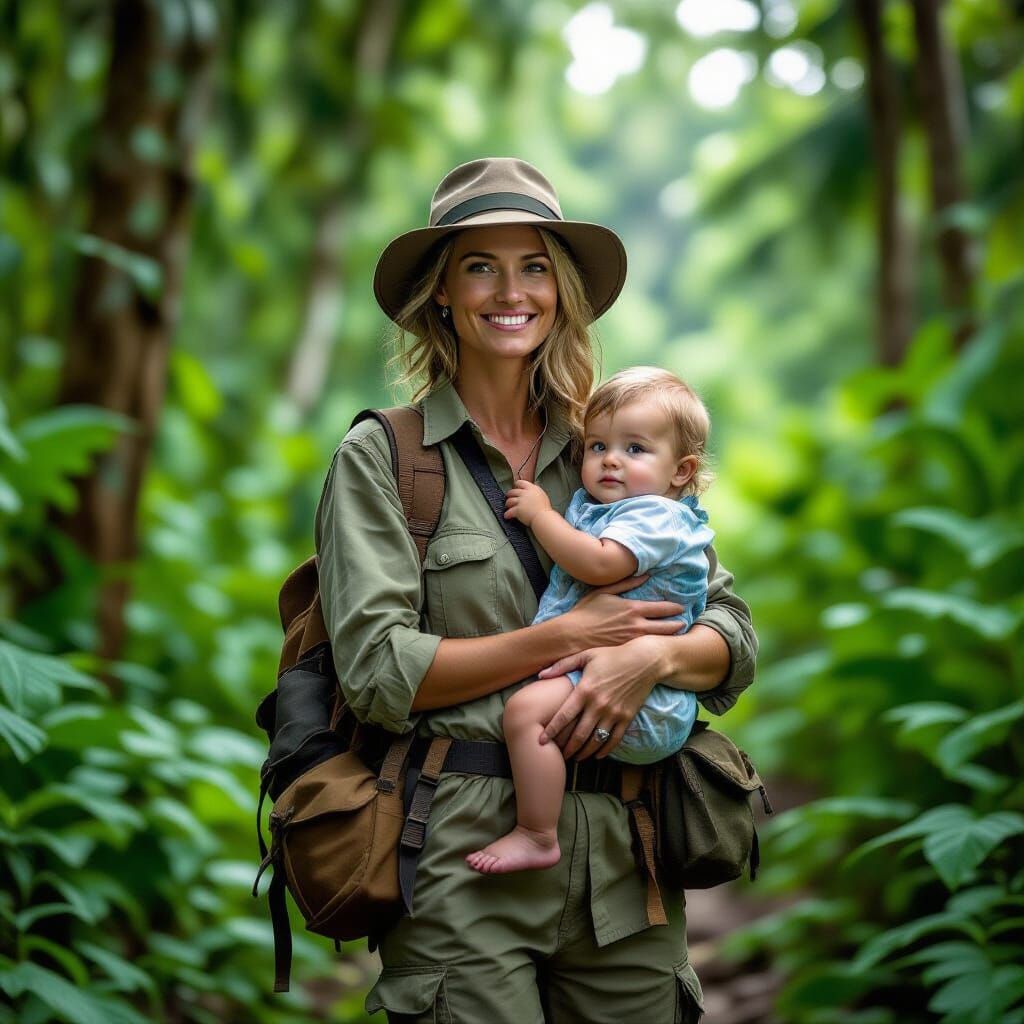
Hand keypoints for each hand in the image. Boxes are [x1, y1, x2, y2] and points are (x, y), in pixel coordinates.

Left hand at [504, 479, 551, 526]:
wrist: (543, 517)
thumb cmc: (544, 508)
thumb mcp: (542, 495)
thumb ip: (536, 490)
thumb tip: (535, 484)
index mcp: (532, 488)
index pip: (521, 482)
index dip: (516, 485)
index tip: (516, 486)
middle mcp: (525, 493)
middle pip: (513, 491)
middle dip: (510, 494)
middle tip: (509, 497)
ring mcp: (520, 501)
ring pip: (509, 501)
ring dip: (507, 504)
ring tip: (507, 506)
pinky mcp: (517, 509)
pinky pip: (509, 512)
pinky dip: (507, 514)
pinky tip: (507, 516)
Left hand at [538, 636, 664, 760]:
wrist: (645, 661)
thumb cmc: (612, 656)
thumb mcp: (586, 656)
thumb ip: (562, 665)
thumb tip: (540, 675)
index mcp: (585, 690)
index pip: (564, 716)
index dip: (551, 731)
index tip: (541, 741)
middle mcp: (598, 705)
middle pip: (578, 735)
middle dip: (567, 748)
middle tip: (559, 756)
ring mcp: (614, 713)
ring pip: (595, 741)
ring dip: (584, 753)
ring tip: (575, 758)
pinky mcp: (627, 718)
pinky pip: (614, 740)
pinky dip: (604, 751)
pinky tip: (597, 755)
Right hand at [567, 577, 683, 648]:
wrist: (572, 635)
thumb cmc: (586, 612)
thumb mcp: (604, 591)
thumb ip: (627, 583)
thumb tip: (646, 576)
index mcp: (633, 609)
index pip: (663, 608)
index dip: (675, 608)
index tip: (681, 608)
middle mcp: (637, 626)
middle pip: (667, 627)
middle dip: (678, 624)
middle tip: (684, 623)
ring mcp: (633, 641)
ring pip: (660, 640)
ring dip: (670, 637)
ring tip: (676, 635)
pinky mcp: (627, 652)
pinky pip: (647, 649)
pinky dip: (656, 647)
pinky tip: (659, 647)